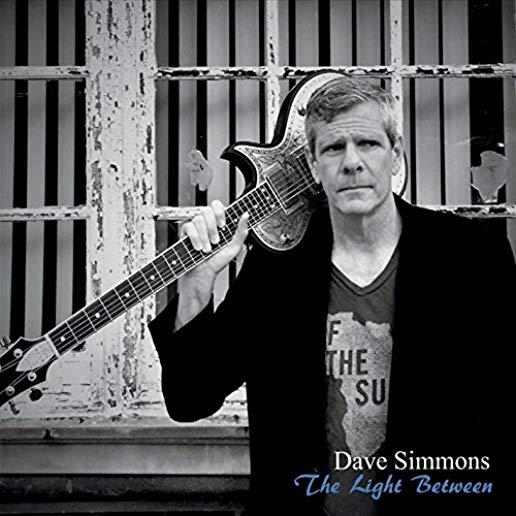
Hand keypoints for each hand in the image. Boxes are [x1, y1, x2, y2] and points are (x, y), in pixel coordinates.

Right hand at [175, 200, 248, 329]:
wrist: (202, 275)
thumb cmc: (216, 262)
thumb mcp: (234, 247)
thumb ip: (241, 231)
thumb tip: (246, 216)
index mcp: (217, 223)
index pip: (216, 205)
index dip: (219, 212)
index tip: (223, 225)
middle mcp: (206, 223)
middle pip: (206, 210)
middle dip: (212, 228)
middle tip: (215, 241)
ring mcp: (194, 227)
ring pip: (198, 219)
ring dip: (204, 236)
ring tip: (207, 248)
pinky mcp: (185, 233)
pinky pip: (188, 227)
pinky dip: (195, 238)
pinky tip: (198, 247)